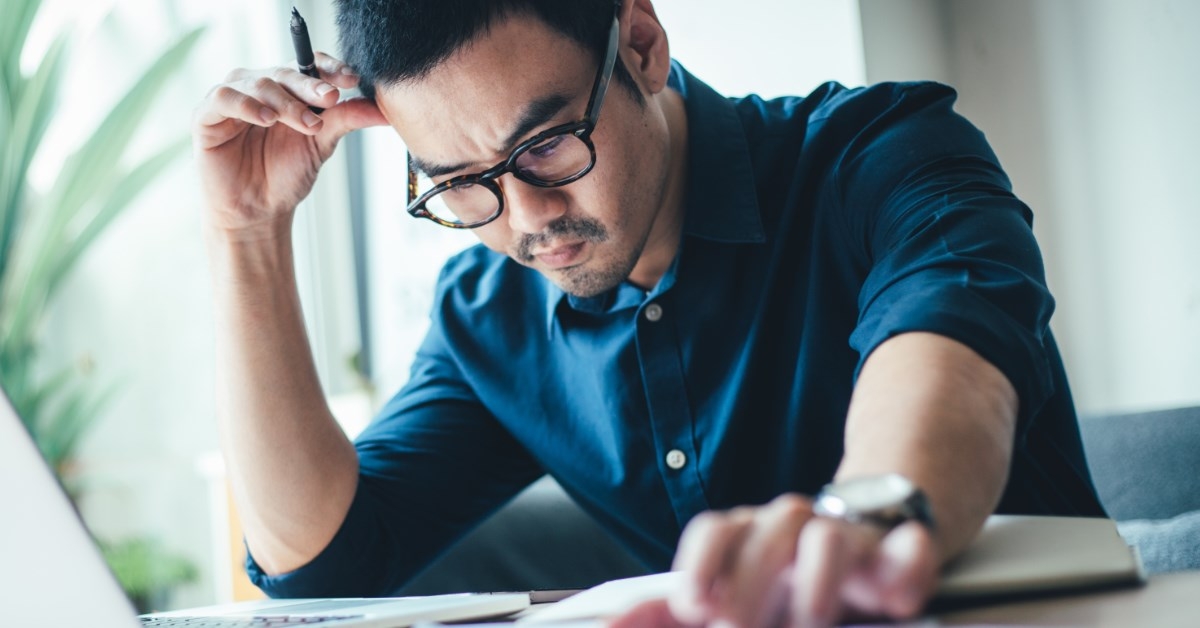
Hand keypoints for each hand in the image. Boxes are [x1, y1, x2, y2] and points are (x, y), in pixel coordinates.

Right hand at [192, 52, 387, 236]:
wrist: (259, 212)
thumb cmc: (285, 176)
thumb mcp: (322, 143)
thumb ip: (346, 119)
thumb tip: (383, 109)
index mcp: (286, 89)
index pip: (307, 64)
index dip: (329, 68)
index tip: (351, 79)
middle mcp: (259, 87)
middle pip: (285, 72)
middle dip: (310, 85)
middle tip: (330, 99)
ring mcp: (232, 98)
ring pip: (258, 82)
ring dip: (285, 101)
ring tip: (305, 123)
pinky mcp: (206, 115)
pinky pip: (223, 97)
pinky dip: (246, 104)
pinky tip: (266, 118)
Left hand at [611, 494, 939, 627]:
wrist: (871, 535)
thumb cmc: (785, 573)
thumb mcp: (725, 592)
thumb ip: (667, 613)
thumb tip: (611, 625)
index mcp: (748, 534)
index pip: (718, 531)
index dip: (701, 564)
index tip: (692, 604)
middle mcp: (793, 528)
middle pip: (768, 532)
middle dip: (751, 581)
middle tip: (736, 625)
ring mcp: (849, 536)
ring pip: (828, 536)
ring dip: (816, 581)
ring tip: (809, 621)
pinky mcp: (901, 552)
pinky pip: (907, 547)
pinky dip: (904, 566)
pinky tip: (893, 597)